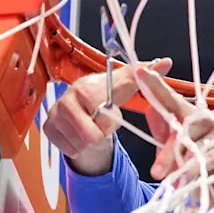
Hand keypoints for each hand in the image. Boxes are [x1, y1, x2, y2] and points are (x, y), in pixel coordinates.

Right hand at [43, 58, 172, 175]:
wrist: (84, 107)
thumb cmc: (106, 96)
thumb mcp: (126, 87)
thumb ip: (143, 76)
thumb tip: (166, 62)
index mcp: (85, 88)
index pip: (101, 117)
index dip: (109, 124)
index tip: (109, 115)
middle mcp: (65, 100)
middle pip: (89, 137)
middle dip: (99, 135)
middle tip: (101, 126)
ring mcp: (54, 114)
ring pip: (79, 145)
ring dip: (89, 142)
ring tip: (91, 128)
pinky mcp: (48, 128)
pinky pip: (68, 150)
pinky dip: (78, 147)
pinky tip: (80, 133)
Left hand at [133, 67, 213, 200]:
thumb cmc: (198, 168)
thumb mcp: (174, 152)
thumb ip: (163, 133)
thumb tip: (150, 110)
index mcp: (189, 116)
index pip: (170, 98)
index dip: (155, 85)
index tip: (140, 72)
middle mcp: (206, 118)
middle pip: (182, 124)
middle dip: (168, 150)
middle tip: (156, 172)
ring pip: (193, 142)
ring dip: (180, 163)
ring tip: (173, 180)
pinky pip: (207, 156)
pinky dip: (194, 169)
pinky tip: (187, 178)